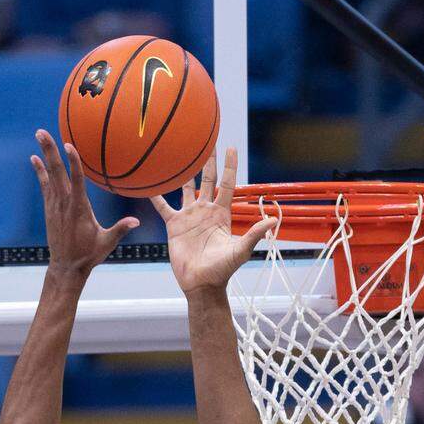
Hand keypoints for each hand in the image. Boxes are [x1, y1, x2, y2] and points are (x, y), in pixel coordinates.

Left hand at [30, 129, 138, 276]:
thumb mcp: (107, 242)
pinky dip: (40, 171)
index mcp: (79, 209)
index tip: (69, 145)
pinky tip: (35, 159)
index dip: (73, 163)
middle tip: (41, 131)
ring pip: (49, 175)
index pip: (76, 180)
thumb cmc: (89, 255)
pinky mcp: (50, 209)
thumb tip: (136, 222)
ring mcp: (55, 205)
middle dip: (50, 150)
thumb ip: (120, 229)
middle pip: (57, 171)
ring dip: (44, 155)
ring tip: (39, 135)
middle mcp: (64, 203)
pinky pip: (44, 185)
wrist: (66, 267)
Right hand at [153, 147, 276, 294]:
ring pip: (186, 188)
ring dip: (184, 172)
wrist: (201, 284)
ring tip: (180, 153)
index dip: (230, 166)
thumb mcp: (241, 250)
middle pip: (207, 180)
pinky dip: (156, 195)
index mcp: (222, 213)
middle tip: (205, 139)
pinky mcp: (174, 225)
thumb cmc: (222, 270)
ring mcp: (190, 216)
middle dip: (207, 161)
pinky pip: (164, 206)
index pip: (228, 184)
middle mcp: (206, 211)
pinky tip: (150, 182)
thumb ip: (255, 233)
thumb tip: (273, 219)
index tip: (230, 147)